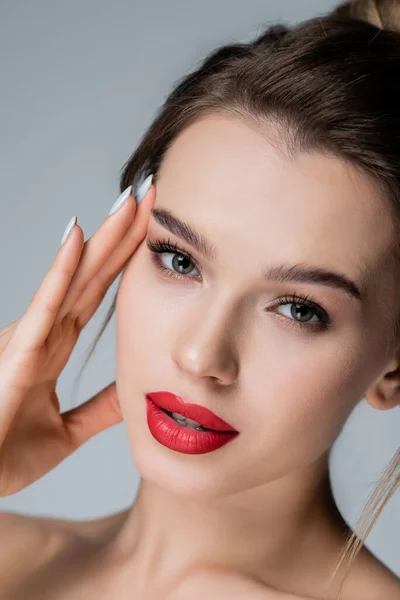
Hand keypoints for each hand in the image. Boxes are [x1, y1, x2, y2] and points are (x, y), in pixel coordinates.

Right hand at [0, 182, 155, 495]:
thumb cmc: (5, 456)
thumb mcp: (69, 430)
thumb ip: (100, 408)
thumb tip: (134, 391)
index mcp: (55, 346)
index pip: (98, 293)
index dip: (125, 260)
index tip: (151, 228)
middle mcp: (44, 333)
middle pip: (91, 275)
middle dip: (121, 235)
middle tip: (147, 195)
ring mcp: (30, 338)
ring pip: (72, 279)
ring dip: (101, 240)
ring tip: (127, 202)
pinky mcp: (18, 354)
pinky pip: (44, 306)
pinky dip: (61, 273)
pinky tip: (78, 239)